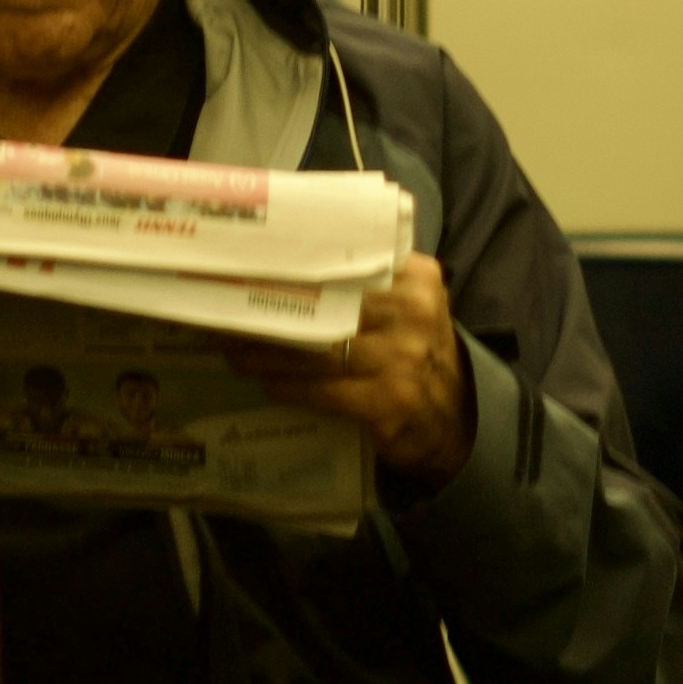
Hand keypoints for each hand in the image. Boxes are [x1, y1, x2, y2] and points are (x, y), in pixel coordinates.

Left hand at [230, 253, 474, 494]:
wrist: (456, 421)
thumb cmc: (417, 353)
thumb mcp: (408, 305)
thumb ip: (368, 280)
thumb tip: (285, 264)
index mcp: (416, 277)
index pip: (345, 262)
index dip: (293, 265)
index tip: (248, 265)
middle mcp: (413, 311)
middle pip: (325, 305)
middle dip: (270, 310)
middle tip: (225, 312)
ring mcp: (403, 358)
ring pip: (316, 350)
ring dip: (267, 353)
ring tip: (233, 351)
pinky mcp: (389, 401)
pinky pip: (322, 390)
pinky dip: (288, 386)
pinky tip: (265, 382)